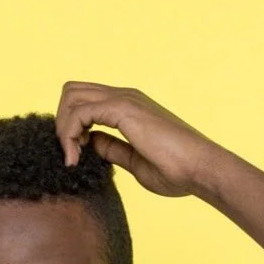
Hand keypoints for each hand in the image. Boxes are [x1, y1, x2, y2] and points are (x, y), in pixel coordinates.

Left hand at [54, 82, 224, 197]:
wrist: (201, 169)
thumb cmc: (177, 171)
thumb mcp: (134, 161)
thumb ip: (112, 149)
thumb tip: (91, 143)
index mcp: (128, 106)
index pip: (85, 101)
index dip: (72, 128)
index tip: (77, 156)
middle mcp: (124, 96)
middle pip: (73, 92)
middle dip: (62, 123)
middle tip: (70, 154)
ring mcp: (124, 99)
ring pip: (72, 97)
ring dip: (63, 129)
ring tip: (72, 158)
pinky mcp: (124, 110)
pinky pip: (80, 112)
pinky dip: (70, 134)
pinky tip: (77, 158)